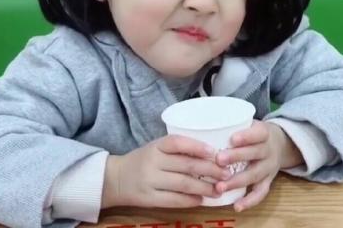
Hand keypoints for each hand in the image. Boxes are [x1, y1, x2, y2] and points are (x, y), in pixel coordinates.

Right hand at [102, 135, 230, 208]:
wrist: (116, 178)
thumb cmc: (143, 160)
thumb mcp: (156, 148)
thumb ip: (177, 150)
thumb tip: (210, 154)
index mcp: (156, 145)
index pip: (178, 142)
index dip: (197, 146)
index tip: (215, 152)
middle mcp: (153, 161)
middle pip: (186, 165)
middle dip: (210, 170)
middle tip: (226, 173)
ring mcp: (150, 181)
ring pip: (183, 184)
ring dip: (204, 187)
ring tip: (219, 189)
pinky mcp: (149, 198)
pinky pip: (174, 200)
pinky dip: (191, 200)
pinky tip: (202, 199)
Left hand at [214, 120, 303, 211]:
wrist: (281, 143)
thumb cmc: (255, 132)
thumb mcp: (249, 122)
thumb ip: (233, 123)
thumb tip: (205, 124)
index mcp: (264, 133)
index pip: (258, 134)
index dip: (246, 137)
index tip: (232, 138)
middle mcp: (268, 150)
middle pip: (255, 154)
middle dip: (236, 157)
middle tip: (219, 160)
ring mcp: (269, 167)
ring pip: (255, 175)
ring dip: (237, 182)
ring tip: (220, 187)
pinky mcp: (268, 181)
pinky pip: (260, 192)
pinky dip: (250, 201)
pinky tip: (237, 206)